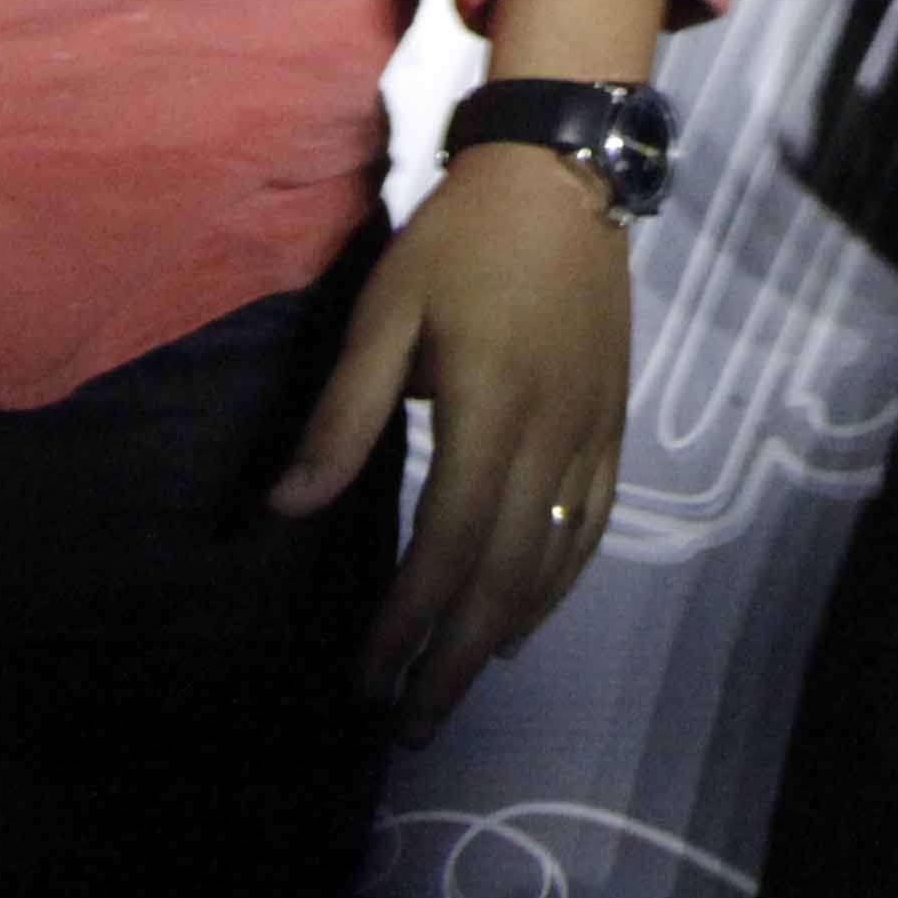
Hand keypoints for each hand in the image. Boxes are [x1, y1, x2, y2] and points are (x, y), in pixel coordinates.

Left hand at [269, 144, 633, 743]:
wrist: (563, 175)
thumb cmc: (460, 240)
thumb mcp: (384, 312)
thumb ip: (341, 415)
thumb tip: (287, 510)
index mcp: (491, 407)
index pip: (449, 541)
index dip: (409, 619)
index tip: (370, 676)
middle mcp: (551, 433)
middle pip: (507, 572)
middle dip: (455, 657)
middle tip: (410, 723)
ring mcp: (591, 430)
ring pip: (554, 557)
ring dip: (503, 632)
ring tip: (454, 686)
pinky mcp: (611, 420)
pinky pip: (592, 521)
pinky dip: (558, 581)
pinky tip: (524, 616)